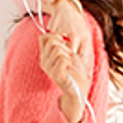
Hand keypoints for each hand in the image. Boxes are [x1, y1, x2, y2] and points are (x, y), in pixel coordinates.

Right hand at [39, 0, 92, 122]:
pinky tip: (70, 68)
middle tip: (70, 56)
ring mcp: (49, 69)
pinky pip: (62, 59)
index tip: (63, 41)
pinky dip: (70, 61)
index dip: (54, 35)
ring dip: (68, 54)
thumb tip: (57, 32)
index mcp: (45, 57)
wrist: (78, 90)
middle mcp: (44, 62)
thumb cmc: (76, 72)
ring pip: (57, 49)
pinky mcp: (56, 75)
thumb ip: (61, 45)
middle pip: (52, 41)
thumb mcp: (69, 55)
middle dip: (65, 46)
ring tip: (71, 64)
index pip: (44, 37)